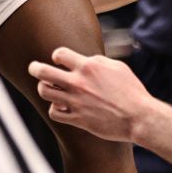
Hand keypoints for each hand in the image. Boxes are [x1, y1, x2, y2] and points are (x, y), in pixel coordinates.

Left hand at [27, 47, 152, 142]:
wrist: (139, 116)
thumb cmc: (131, 91)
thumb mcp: (117, 67)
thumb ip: (97, 61)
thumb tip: (84, 60)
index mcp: (88, 66)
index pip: (59, 54)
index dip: (57, 56)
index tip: (59, 60)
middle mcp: (78, 83)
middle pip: (43, 71)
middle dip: (34, 68)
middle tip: (33, 68)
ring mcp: (76, 101)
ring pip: (45, 92)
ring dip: (44, 88)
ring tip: (46, 87)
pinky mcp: (78, 119)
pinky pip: (54, 112)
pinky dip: (54, 108)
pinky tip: (60, 106)